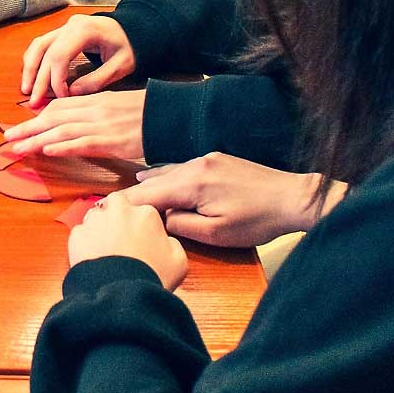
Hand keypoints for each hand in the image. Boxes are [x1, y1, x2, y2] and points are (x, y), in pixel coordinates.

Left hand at [1, 90, 145, 159]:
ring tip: (17, 148)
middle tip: (8, 138)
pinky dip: (62, 147)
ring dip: (36, 140)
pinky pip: (82, 143)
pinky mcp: (112, 141)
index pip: (60, 105)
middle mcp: (95, 110)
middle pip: (54, 117)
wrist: (174, 115)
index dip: (38, 115)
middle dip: (28, 128)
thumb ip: (102, 115)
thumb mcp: (122, 108)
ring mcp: (103, 125)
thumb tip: (85, 128)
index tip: (23, 124)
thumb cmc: (151, 115)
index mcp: (97, 100)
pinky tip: (46, 150)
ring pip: (61, 131)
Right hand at [20, 15, 135, 105]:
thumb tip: (71, 94)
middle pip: (45, 52)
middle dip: (39, 80)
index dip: (56, 79)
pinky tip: (32, 77)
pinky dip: (34, 61)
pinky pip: (42, 45)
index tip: (62, 97)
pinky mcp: (62, 33)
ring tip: (27, 90)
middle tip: (34, 102)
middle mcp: (70, 26)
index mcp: (85, 30)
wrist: (134, 29)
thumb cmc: (130, 46)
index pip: (60, 56)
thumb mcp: (121, 65)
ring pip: (38, 46)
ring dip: (30, 69)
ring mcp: (64, 27)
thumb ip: (97, 80)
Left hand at [68, 199, 186, 290]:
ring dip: (99, 228)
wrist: (121, 295)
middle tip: (120, 235)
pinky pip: (81, 234)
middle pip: (117, 202)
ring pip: (95, 216)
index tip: (140, 238)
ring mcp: (96, 221)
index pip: (142, 210)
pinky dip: (84, 243)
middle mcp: (119, 211)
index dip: (141, 224)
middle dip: (117, 214)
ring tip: (105, 250)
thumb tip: (165, 240)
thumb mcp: (179, 262)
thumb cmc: (151, 278)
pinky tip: (93, 258)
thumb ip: (173, 243)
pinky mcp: (78, 234)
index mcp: (146, 214)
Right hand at [118, 152, 339, 248]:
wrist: (293, 198)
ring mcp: (207, 158)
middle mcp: (195, 163)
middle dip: (132, 195)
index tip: (100, 212)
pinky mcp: (217, 159)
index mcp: (193, 182)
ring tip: (126, 197)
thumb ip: (181, 225)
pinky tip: (155, 181)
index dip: (124, 205)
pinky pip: (182, 168)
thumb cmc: (257, 221)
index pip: (148, 193)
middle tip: (106, 207)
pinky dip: (166, 178)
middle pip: (153, 180)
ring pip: (167, 171)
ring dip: (149, 186)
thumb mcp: (215, 234)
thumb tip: (160, 220)